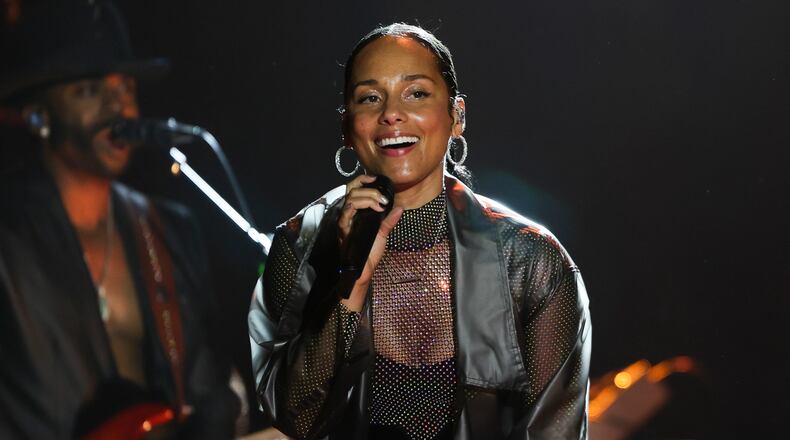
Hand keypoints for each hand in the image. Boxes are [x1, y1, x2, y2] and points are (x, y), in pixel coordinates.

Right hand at [338, 175, 402, 310]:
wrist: (365, 269)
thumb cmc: (370, 252)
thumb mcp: (383, 233)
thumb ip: (389, 220)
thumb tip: (399, 208)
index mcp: (355, 212)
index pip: (354, 188)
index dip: (363, 180)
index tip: (376, 180)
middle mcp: (348, 214)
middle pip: (352, 190)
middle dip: (369, 189)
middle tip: (383, 197)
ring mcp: (345, 221)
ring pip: (350, 198)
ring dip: (367, 197)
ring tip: (381, 204)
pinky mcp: (344, 229)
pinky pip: (346, 213)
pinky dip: (358, 206)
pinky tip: (372, 208)